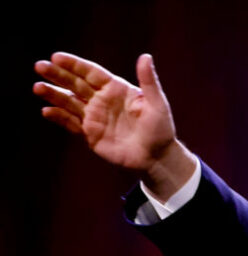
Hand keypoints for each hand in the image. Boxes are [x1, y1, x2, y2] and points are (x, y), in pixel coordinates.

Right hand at [33, 52, 195, 200]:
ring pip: (69, 102)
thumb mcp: (157, 104)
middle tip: (39, 66)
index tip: (56, 56)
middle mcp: (102, 100)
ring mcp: (95, 116)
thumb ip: (149, 81)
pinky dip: (59, 117)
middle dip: (57, 75)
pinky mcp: (90, 134)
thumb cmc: (161, 129)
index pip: (91, 73)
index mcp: (117, 89)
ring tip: (37, 88)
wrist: (156, 157)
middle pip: (76, 84)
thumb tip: (145, 56)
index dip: (74, 65)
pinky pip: (71, 123)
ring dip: (53, 95)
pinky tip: (46, 111)